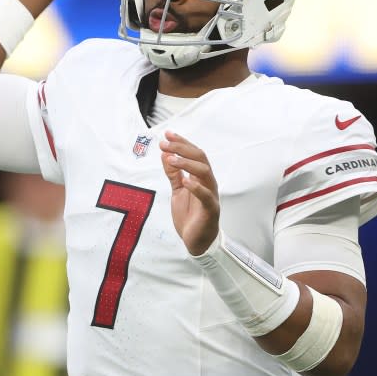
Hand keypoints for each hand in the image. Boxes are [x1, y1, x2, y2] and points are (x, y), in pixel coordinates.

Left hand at [160, 131, 219, 255]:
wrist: (196, 241)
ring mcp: (211, 195)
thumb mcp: (177, 191)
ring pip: (205, 172)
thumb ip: (173, 174)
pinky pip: (206, 196)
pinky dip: (197, 187)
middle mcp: (208, 182)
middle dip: (182, 148)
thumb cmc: (190, 215)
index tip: (167, 134)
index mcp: (200, 177)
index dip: (181, 143)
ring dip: (187, 163)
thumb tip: (165, 154)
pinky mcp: (211, 209)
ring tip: (171, 159)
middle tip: (166, 143)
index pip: (194, 154)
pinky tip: (186, 181)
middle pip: (200, 158)